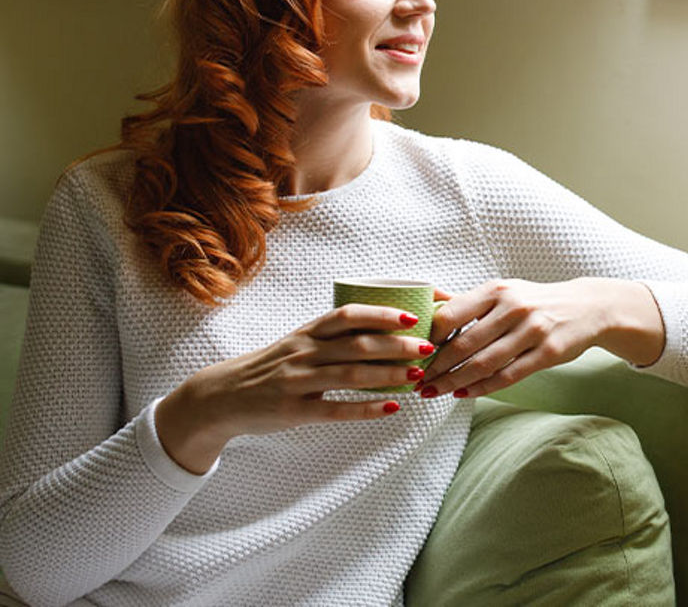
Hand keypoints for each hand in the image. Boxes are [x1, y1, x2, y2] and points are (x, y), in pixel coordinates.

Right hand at [155, 304, 435, 474]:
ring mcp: (296, 382)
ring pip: (350, 376)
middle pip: (356, 344)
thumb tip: (383, 328)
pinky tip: (391, 408)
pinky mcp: (292, 411)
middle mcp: (303, 353)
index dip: (381, 314)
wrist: (222, 397)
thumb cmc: (271, 367)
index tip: (412, 316)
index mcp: (307, 333)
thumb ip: (332, 337)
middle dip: (396, 345)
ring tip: (417, 376)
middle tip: (427, 347)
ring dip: (388, 375)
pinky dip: (366, 409)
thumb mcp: (298, 344)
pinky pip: (335, 410)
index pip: (347, 315)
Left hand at [415, 277, 663, 399]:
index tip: (412, 352)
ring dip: (454, 382)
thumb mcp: (504, 291)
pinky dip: (482, 388)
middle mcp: (514, 308)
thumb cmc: (535, 300)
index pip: (451, 314)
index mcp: (497, 290)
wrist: (587, 307)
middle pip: (464, 344)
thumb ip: (467, 301)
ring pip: (484, 364)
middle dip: (436, 367)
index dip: (428, 338)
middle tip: (416, 380)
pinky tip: (463, 394)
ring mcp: (533, 331)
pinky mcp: (548, 354)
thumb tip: (426, 303)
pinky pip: (508, 376)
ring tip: (433, 391)